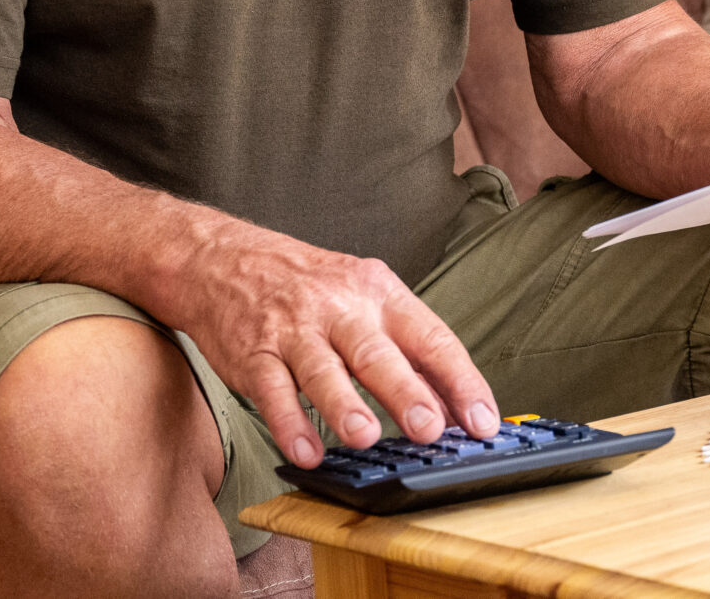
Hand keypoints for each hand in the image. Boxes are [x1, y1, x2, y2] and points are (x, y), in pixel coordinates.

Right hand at [165, 222, 498, 467]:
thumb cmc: (310, 287)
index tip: (483, 422)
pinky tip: (303, 450)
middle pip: (376, 352)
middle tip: (429, 428)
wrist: (226, 259)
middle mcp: (340, 307)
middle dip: (405, 391)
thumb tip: (451, 408)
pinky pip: (271, 389)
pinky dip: (287, 421)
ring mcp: (294, 329)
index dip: (460, 381)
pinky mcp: (254, 352)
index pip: (431, 336)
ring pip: (321, 370)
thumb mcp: (365, 299)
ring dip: (343, 405)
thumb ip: (406, 352)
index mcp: (379, 292)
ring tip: (363, 436)